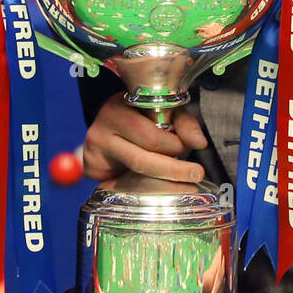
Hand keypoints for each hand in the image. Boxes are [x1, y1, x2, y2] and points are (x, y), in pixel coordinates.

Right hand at [83, 95, 208, 183]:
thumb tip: (200, 143)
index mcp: (121, 104)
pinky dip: (144, 187)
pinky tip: (158, 187)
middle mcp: (104, 122)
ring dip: (165, 176)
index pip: (152, 126)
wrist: (106, 137)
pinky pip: (122, 182)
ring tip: (185, 181)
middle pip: (145, 149)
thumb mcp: (162, 115)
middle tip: (194, 172)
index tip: (190, 149)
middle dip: (173, 163)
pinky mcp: (92, 165)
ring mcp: (95, 145)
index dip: (174, 141)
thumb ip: (183, 124)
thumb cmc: (137, 123)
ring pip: (137, 165)